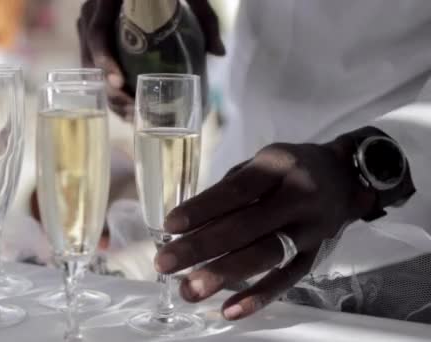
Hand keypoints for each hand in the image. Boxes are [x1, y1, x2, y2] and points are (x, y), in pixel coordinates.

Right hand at [77, 0, 225, 118]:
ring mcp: (89, 25)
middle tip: (131, 111)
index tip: (118, 83)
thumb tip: (219, 53)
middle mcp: (91, 13)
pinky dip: (107, 84)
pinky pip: (93, 63)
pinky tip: (126, 103)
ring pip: (89, 65)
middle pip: (89, 57)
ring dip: (108, 93)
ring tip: (131, 114)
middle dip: (109, 90)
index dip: (104, 60)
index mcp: (106, 0)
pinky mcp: (94, 36)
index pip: (97, 33)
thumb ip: (204, 15)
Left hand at [155, 140, 376, 319]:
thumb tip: (188, 223)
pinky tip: (229, 309)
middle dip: (202, 247)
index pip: (236, 190)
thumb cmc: (290, 169)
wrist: (348, 177)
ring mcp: (311, 229)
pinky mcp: (317, 254)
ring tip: (189, 290)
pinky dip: (259, 296)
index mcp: (278, 166)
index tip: (170, 226)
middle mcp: (298, 196)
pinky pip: (288, 278)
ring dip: (224, 275)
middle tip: (165, 264)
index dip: (202, 209)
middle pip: (246, 226)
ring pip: (266, 255)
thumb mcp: (261, 163)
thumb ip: (229, 190)